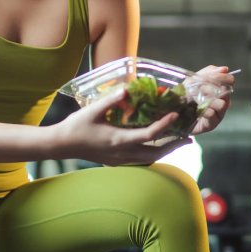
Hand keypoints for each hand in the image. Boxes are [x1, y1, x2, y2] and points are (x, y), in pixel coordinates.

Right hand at [51, 88, 194, 164]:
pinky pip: (140, 161)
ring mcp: (119, 160)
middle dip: (174, 146)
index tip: (176, 115)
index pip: (149, 135)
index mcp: (118, 140)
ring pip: (149, 159)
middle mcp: (122, 153)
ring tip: (179, 142)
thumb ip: (110, 100)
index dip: (165, 125)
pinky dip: (153, 154)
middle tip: (189, 138)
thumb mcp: (92, 110)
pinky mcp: (115, 162)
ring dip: (165, 151)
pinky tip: (157, 147)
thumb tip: (127, 90)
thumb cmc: (75, 126)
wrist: (60, 145)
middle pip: (155, 153)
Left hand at [189, 66, 234, 134]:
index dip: (223, 77)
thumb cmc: (184, 95)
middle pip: (227, 92)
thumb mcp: (194, 80)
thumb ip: (209, 72)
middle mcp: (222, 101)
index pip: (230, 81)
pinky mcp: (211, 124)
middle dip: (212, 88)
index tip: (213, 76)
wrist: (172, 113)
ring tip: (197, 100)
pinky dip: (205, 110)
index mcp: (219, 89)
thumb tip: (225, 69)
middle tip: (200, 88)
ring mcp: (218, 114)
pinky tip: (197, 109)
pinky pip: (213, 115)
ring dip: (209, 100)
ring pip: (222, 104)